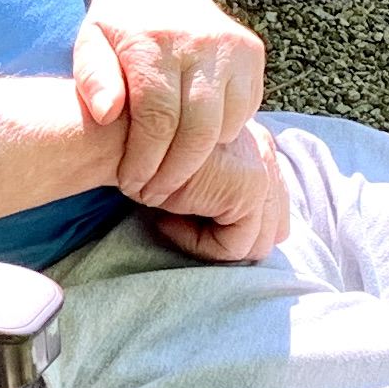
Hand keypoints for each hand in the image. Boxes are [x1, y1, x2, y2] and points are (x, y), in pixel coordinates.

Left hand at [72, 0, 266, 207]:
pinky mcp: (253, 53)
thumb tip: (106, 114)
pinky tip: (193, 143)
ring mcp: (234, 47)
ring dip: (199, 160)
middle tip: (153, 192)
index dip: (145, 162)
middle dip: (174, 172)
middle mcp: (201, 42)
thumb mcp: (90, 44)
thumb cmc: (118, 24)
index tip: (130, 184)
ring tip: (170, 174)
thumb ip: (92, 79)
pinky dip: (221, 136)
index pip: (157, 119)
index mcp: (155, 41)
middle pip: (198, 131)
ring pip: (226, 128)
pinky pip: (245, 113)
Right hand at [143, 121, 289, 264]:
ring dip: (210, 241)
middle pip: (275, 226)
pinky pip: (234, 247)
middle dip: (231, 238)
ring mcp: (261, 166)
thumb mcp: (186, 172)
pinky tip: (166, 221)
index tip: (186, 215)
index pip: (272, 204)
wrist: (113, 140)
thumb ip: (219, 187)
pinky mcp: (248, 186)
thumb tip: (236, 232)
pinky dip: (198, 245)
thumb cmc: (136, 158)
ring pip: (256, 242)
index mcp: (255, 142)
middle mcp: (264, 148)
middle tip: (182, 225)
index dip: (233, 225)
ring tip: (169, 220)